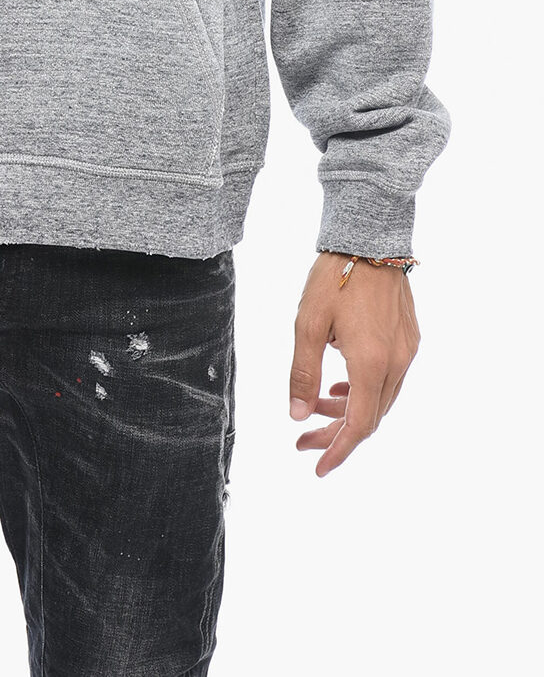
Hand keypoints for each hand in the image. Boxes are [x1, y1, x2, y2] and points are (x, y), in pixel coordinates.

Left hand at [289, 250, 419, 475]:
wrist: (369, 239)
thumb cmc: (334, 278)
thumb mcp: (307, 324)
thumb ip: (302, 372)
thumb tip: (296, 416)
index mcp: (371, 364)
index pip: (358, 425)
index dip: (337, 450)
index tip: (317, 467)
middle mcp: (396, 363)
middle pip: (369, 417)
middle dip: (335, 432)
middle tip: (303, 438)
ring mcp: (407, 351)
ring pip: (380, 399)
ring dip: (348, 409)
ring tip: (316, 405)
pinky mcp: (409, 338)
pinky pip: (389, 379)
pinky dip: (364, 390)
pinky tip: (341, 384)